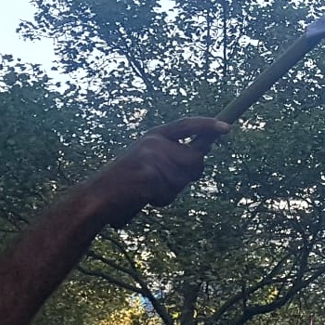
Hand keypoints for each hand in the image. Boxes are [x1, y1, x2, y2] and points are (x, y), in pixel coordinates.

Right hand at [85, 117, 227, 224]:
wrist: (98, 195)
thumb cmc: (126, 181)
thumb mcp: (149, 158)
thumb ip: (174, 154)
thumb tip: (203, 152)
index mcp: (154, 136)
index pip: (186, 124)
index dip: (207, 125)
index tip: (226, 127)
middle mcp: (154, 143)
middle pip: (196, 158)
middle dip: (190, 173)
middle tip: (168, 181)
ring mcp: (151, 159)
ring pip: (185, 179)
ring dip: (172, 190)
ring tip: (149, 189)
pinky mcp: (148, 177)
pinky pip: (171, 192)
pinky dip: (161, 199)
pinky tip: (144, 196)